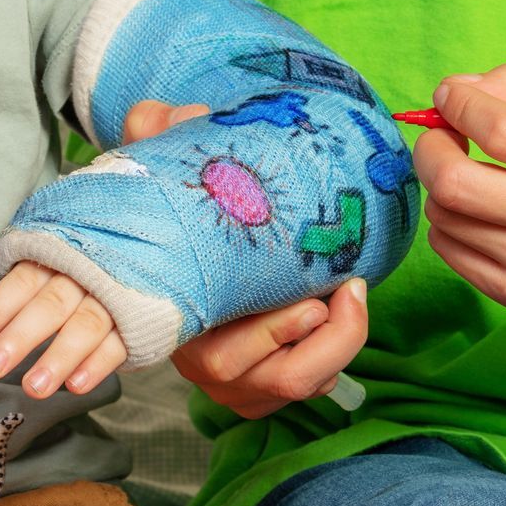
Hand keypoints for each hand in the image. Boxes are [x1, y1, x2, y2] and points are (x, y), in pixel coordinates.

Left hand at [0, 244, 127, 398]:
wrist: (158, 258)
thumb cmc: (90, 260)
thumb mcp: (56, 247)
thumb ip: (19, 252)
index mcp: (58, 256)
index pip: (22, 282)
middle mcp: (85, 276)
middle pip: (50, 306)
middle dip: (20, 337)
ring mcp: (115, 300)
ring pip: (86, 327)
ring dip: (58, 359)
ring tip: (33, 389)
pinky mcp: (140, 322)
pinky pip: (119, 345)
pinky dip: (97, 366)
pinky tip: (75, 386)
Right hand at [122, 98, 369, 418]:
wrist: (181, 240)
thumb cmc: (176, 216)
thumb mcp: (160, 170)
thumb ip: (155, 136)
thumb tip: (173, 114)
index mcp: (179, 325)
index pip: (226, 358)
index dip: (275, 334)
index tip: (315, 300)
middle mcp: (203, 367)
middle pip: (279, 377)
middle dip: (327, 336)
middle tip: (348, 286)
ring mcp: (236, 385)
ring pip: (301, 383)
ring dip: (338, 341)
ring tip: (351, 293)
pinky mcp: (261, 390)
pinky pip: (309, 385)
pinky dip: (334, 353)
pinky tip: (338, 311)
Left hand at [415, 63, 505, 335]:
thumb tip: (458, 90)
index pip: (500, 130)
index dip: (459, 104)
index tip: (449, 97)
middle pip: (455, 181)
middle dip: (431, 148)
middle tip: (441, 137)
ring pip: (443, 215)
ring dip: (440, 185)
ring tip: (468, 175)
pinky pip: (447, 249)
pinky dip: (449, 221)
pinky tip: (477, 211)